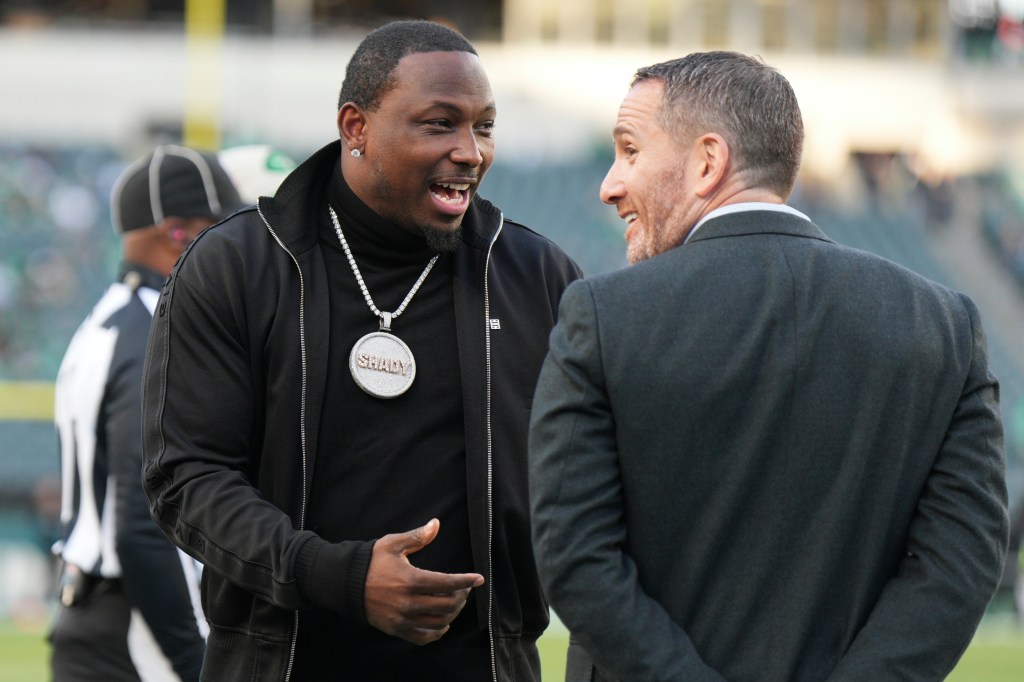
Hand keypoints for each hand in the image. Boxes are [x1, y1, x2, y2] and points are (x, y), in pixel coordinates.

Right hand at [364, 518, 484, 644]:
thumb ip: (417, 536)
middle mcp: (408, 603)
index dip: (466, 581)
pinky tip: (443, 624)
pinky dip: (437, 633)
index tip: (479, 578)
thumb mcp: (392, 544)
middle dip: (461, 596)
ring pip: (439, 622)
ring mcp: (402, 619)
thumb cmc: (371, 561)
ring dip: (452, 613)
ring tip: (455, 602)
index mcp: (410, 580)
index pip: (447, 583)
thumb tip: (436, 523)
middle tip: (464, 588)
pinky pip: (423, 638)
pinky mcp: (396, 629)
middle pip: (447, 605)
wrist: (345, 583)